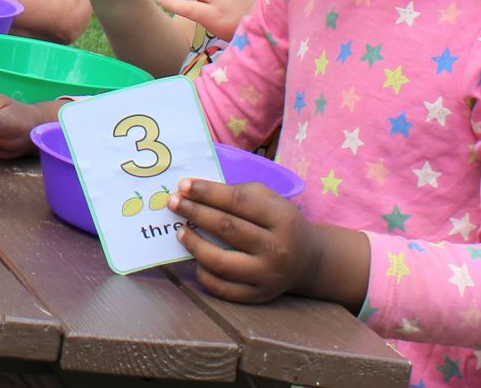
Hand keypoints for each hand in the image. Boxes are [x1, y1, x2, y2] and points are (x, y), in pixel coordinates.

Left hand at [168, 177, 331, 304]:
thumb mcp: (269, 199)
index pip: (238, 202)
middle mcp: (277, 249)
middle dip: (195, 212)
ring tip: (180, 231)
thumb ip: (237, 192)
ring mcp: (267, 276)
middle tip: (173, 202)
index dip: (208, 192)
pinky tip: (196, 258)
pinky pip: (222, 287)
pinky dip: (204, 272)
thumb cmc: (279, 222)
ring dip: (194, 244)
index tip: (183, 185)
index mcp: (282, 219)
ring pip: (220, 261)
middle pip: (227, 228)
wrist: (307, 261)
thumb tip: (195, 191)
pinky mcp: (257, 296)